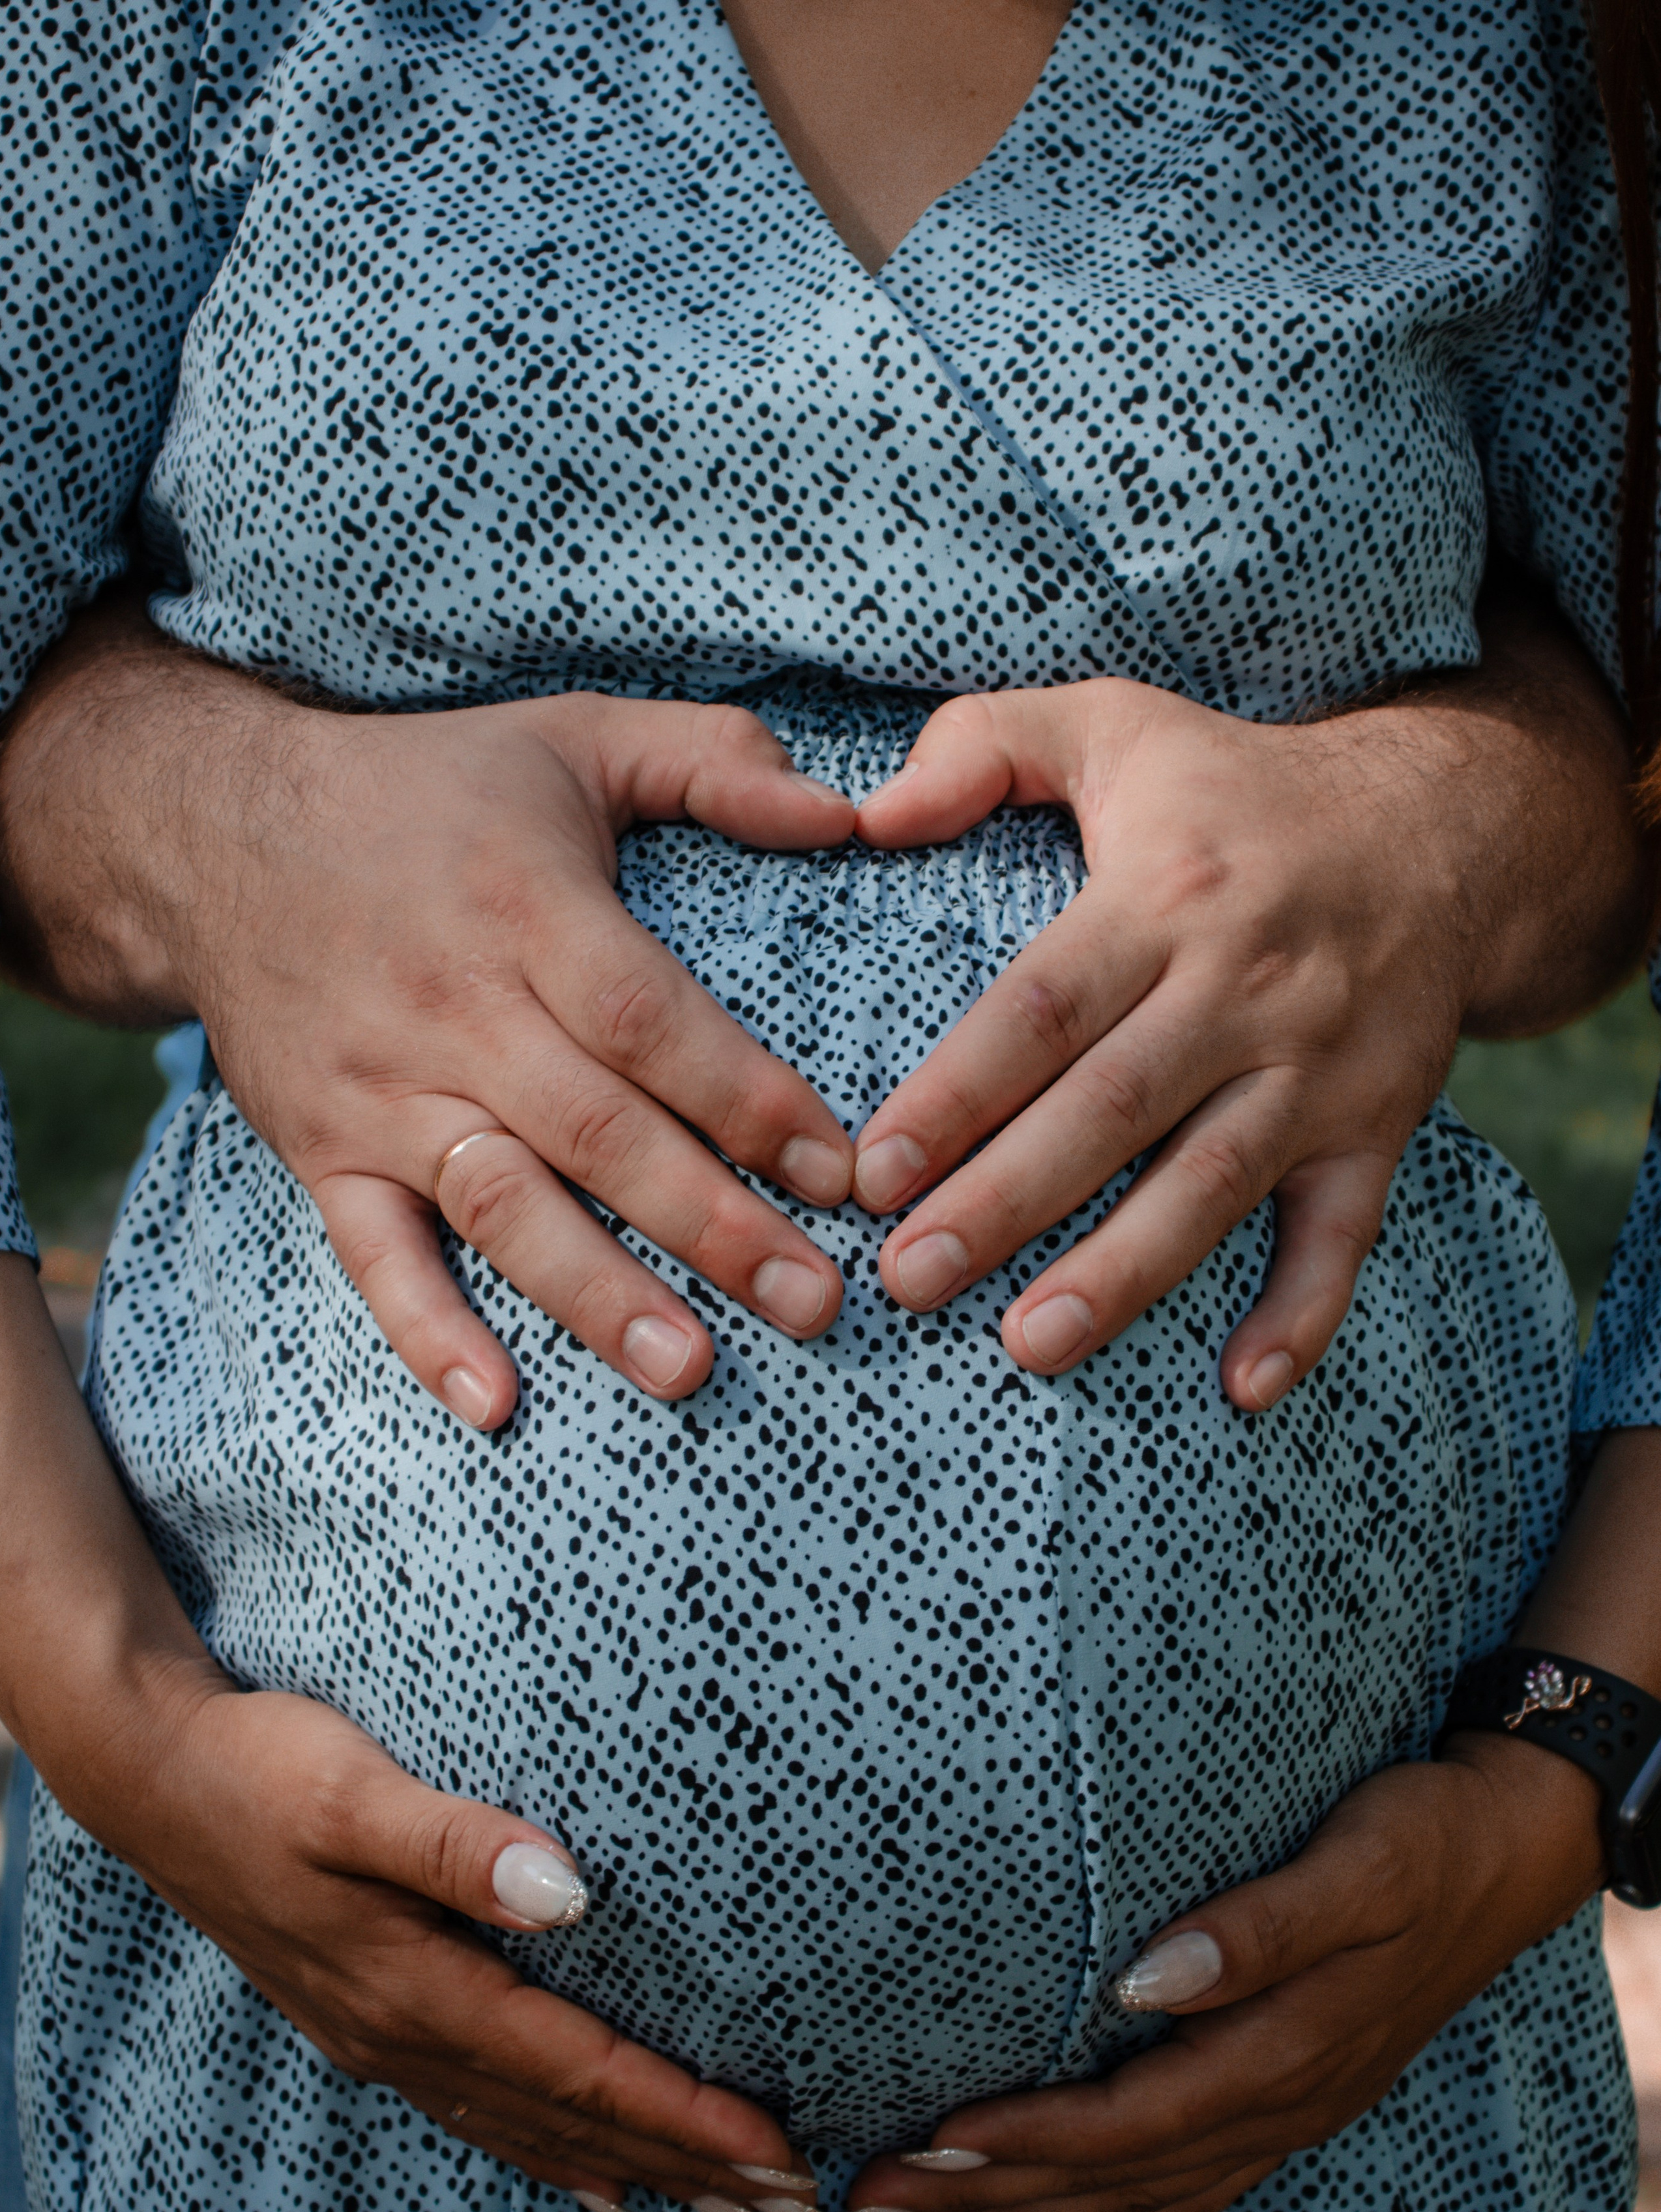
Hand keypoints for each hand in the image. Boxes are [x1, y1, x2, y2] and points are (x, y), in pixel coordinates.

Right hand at [0, 607, 860, 1422]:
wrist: (213, 831)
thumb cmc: (425, 790)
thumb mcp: (573, 734)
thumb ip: (716, 761)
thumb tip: (849, 810)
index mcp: (528, 910)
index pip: (653, 1024)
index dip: (749, 1102)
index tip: (841, 1174)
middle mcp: (455, 1011)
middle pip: (597, 1134)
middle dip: (712, 1227)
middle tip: (815, 1304)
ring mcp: (382, 1091)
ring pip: (500, 1206)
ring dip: (596, 1296)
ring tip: (690, 1370)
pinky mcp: (321, 1149)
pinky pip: (373, 1255)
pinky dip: (427, 1332)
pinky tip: (495, 1405)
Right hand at [87, 1652, 812, 2211]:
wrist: (153, 1777)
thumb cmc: (261, 1768)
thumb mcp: (351, 1793)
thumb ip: (454, 1842)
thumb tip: (570, 1890)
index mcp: (411, 1988)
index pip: (575, 2069)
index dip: (679, 2114)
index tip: (773, 2146)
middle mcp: (402, 2035)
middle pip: (567, 2121)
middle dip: (686, 2165)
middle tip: (797, 2205)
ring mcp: (382, 2039)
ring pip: (531, 2131)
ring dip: (634, 2169)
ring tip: (729, 2210)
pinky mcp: (371, 2020)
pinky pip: (481, 2116)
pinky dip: (550, 2155)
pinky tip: (598, 2184)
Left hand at [846, 1737, 1602, 2211]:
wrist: (1508, 1850)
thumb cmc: (1420, 1839)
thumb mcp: (1355, 1865)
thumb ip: (1258, 1926)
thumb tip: (1148, 1977)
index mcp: (1285, 2047)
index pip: (1132, 2116)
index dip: (1032, 2138)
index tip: (932, 2141)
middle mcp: (1281, 2101)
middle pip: (1117, 2174)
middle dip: (989, 2199)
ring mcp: (1288, 2113)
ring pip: (1141, 2197)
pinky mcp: (1291, 2099)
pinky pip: (1191, 2192)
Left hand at [851, 605, 1640, 1405]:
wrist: (1441, 831)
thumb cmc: (1238, 792)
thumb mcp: (1115, 722)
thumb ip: (983, 745)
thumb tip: (872, 811)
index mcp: (1164, 897)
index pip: (1042, 1008)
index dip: (956, 1093)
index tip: (872, 1171)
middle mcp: (1244, 988)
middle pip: (1112, 1110)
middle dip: (1006, 1202)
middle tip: (909, 1279)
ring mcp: (1319, 1067)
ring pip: (1212, 1183)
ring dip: (1124, 1272)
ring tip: (1028, 1347)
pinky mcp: (1379, 1126)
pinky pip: (1344, 1233)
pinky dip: (1300, 1314)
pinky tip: (1241, 1388)